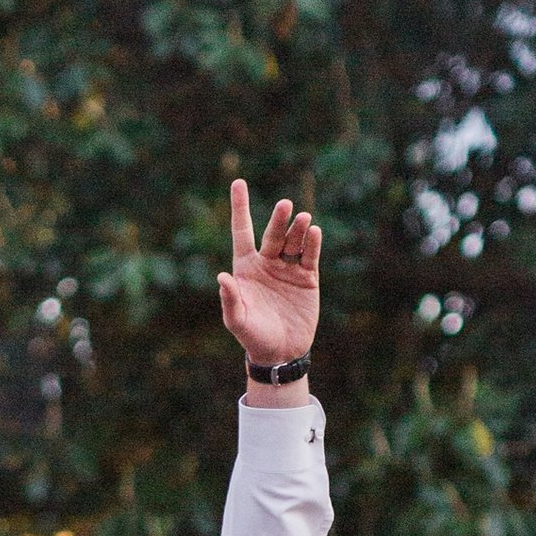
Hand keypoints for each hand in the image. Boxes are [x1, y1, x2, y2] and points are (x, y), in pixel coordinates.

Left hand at [217, 182, 320, 378]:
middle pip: (273, 235)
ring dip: (298, 230)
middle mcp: (267, 263)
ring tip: (303, 220)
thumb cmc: (253, 336)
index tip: (238, 182)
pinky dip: (312, 243)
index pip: (242, 231)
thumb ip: (230, 299)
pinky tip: (314, 232)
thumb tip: (222, 278)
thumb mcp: (237, 320)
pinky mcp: (307, 278)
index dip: (240, 207)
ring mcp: (288, 269)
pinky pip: (310, 256)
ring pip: (293, 242)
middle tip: (285, 206)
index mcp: (246, 268)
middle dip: (279, 220)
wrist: (281, 353)